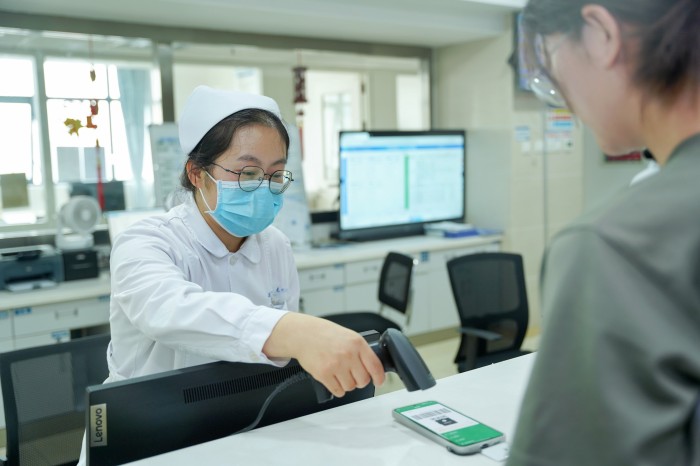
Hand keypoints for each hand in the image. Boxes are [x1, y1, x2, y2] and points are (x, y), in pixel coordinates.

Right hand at [262, 313, 384, 397]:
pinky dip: (337, 388)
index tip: (379, 382)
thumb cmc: (325, 335)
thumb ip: (361, 350)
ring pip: (350, 387)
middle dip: (359, 380)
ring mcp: (336, 365)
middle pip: (363, 380)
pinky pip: (338, 391)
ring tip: (339, 373)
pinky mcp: (324, 374)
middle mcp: (348, 354)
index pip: (375, 366)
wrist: (304, 334)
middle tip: (353, 374)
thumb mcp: (349, 336)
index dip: (380, 378)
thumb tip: (373, 368)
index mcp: (357, 343)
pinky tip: (333, 378)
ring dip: (347, 384)